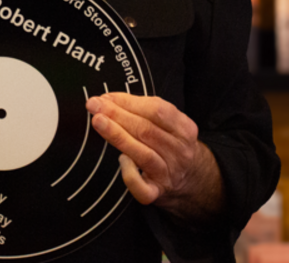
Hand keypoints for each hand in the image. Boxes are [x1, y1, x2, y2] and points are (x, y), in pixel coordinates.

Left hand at [86, 92, 223, 220]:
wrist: (194, 180)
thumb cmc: (173, 146)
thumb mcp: (170, 125)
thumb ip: (143, 110)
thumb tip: (109, 100)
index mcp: (184, 129)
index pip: (157, 110)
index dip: (129, 102)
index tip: (107, 97)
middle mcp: (179, 151)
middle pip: (146, 130)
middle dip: (117, 115)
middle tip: (94, 105)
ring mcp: (168, 173)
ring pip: (143, 154)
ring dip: (118, 135)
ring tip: (98, 121)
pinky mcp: (157, 192)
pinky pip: (142, 187)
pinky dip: (129, 173)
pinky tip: (120, 160)